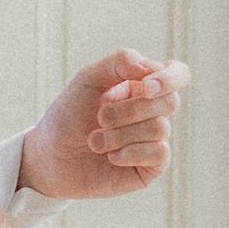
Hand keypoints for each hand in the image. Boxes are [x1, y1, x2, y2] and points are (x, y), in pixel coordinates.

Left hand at [17, 51, 189, 200]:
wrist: (51, 157)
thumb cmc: (69, 115)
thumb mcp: (89, 78)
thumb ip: (121, 61)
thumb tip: (155, 68)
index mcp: (142, 85)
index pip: (177, 73)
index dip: (168, 79)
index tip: (145, 88)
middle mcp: (153, 111)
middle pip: (169, 102)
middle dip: (129, 110)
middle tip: (99, 118)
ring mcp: (154, 139)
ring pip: (159, 128)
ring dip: (120, 134)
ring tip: (95, 141)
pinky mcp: (151, 166)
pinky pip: (160, 153)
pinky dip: (130, 153)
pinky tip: (111, 157)